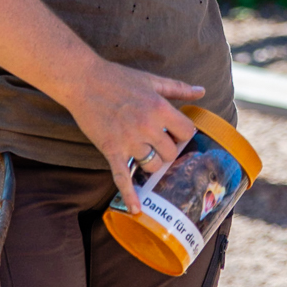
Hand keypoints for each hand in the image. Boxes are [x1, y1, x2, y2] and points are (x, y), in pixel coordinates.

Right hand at [65, 56, 203, 213]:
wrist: (84, 81)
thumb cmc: (119, 78)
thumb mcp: (152, 80)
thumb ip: (178, 88)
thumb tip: (202, 91)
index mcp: (159, 107)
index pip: (186, 132)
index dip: (183, 134)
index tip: (175, 132)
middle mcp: (147, 125)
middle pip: (171, 152)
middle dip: (168, 150)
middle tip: (158, 143)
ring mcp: (129, 140)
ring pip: (152, 165)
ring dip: (152, 163)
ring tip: (145, 153)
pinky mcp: (111, 149)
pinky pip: (123, 177)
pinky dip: (130, 195)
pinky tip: (136, 209)